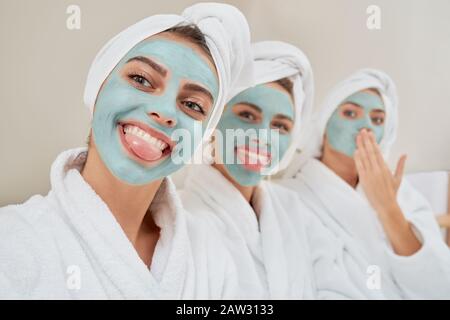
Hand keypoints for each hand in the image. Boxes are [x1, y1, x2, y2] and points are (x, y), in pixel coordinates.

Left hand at [354, 129, 420, 255]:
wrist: (386, 205)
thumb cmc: (392, 192)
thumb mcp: (398, 178)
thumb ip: (401, 165)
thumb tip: (405, 154)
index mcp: (385, 168)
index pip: (378, 151)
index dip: (373, 141)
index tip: (370, 133)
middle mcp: (377, 169)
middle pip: (370, 151)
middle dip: (366, 140)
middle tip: (362, 130)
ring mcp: (370, 174)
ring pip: (364, 157)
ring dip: (360, 146)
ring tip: (358, 137)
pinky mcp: (364, 179)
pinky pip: (359, 166)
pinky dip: (357, 158)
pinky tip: (355, 150)